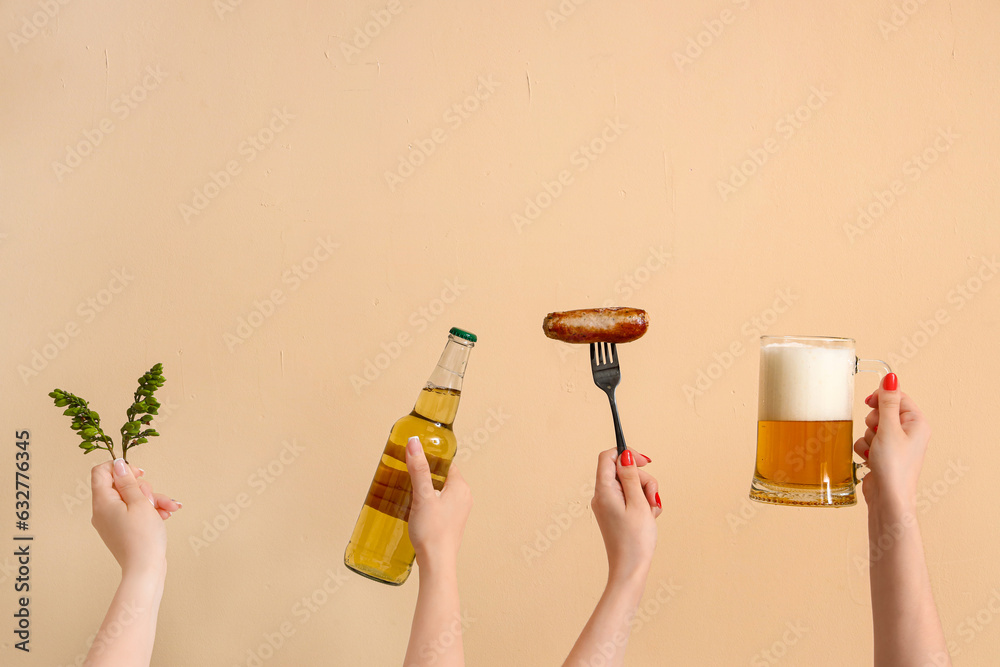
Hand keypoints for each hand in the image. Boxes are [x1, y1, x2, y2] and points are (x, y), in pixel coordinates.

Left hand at [91, 459, 182, 577]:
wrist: (144, 569)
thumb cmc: (143, 537)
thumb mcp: (140, 503)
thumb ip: (128, 482)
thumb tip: (118, 465)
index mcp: (103, 502)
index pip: (101, 472)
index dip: (120, 468)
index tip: (138, 474)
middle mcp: (102, 511)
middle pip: (121, 486)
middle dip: (144, 488)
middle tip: (154, 497)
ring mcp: (111, 521)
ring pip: (132, 499)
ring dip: (152, 500)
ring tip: (169, 508)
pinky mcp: (121, 530)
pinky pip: (133, 512)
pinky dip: (149, 511)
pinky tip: (165, 514)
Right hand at [405, 436, 471, 573]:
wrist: (436, 563)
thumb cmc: (432, 532)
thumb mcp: (422, 496)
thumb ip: (418, 469)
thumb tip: (414, 443)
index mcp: (461, 487)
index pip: (446, 463)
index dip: (430, 459)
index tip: (414, 456)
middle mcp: (463, 498)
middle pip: (442, 476)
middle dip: (425, 473)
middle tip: (406, 471)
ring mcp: (458, 511)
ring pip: (440, 491)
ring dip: (425, 488)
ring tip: (407, 487)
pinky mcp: (451, 523)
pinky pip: (440, 504)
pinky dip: (428, 501)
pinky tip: (414, 506)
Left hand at [591, 448, 659, 586]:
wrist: (630, 569)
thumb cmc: (635, 540)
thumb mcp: (638, 503)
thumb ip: (631, 477)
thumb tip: (624, 455)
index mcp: (604, 490)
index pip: (608, 457)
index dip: (627, 454)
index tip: (645, 462)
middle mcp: (602, 495)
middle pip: (624, 471)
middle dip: (643, 480)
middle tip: (651, 498)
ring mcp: (609, 505)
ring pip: (631, 485)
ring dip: (646, 494)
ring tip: (650, 513)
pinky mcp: (616, 513)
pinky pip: (631, 499)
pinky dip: (643, 504)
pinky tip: (648, 517)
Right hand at [854, 373, 930, 509]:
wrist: (888, 498)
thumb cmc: (894, 466)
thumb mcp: (888, 428)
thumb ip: (887, 402)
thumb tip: (891, 377)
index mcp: (917, 423)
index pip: (898, 397)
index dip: (881, 398)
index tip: (870, 403)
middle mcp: (908, 432)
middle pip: (882, 412)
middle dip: (873, 422)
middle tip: (878, 433)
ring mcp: (895, 445)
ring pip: (871, 428)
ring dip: (868, 438)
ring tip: (876, 451)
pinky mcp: (883, 455)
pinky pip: (867, 442)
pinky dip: (865, 449)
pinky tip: (871, 460)